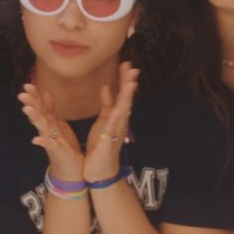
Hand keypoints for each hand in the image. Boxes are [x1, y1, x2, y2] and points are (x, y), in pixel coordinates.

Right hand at [19, 84, 83, 180]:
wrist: (70, 170)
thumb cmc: (64, 146)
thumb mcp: (58, 125)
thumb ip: (51, 110)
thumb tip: (45, 94)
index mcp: (49, 123)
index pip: (40, 106)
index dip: (34, 96)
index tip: (27, 84)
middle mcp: (47, 131)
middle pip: (38, 115)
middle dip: (30, 104)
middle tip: (21, 94)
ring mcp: (50, 142)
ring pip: (41, 128)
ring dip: (34, 119)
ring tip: (27, 109)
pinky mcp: (58, 152)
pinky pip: (50, 146)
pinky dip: (43, 142)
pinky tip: (36, 139)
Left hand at [83, 62, 138, 182]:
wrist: (100, 170)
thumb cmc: (100, 146)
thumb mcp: (103, 121)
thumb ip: (106, 104)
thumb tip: (106, 86)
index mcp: (117, 116)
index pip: (122, 94)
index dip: (124, 79)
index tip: (127, 63)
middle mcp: (120, 122)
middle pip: (126, 99)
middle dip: (129, 84)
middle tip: (134, 68)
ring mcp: (116, 132)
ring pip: (123, 111)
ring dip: (127, 98)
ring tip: (131, 83)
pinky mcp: (109, 142)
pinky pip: (112, 129)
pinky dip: (116, 118)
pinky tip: (119, 109)